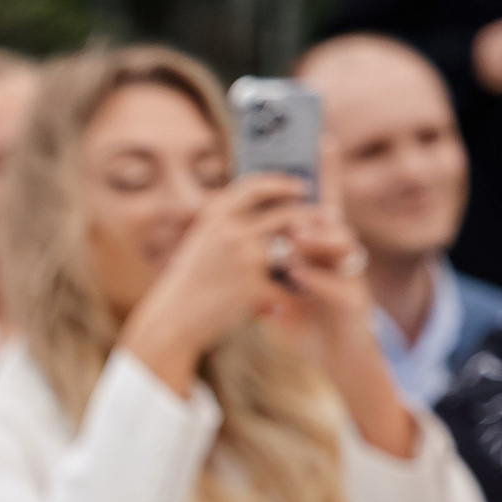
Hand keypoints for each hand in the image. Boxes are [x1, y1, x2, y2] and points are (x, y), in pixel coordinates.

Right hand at [117, 173, 306, 394]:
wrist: (172, 319)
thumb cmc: (189, 282)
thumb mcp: (201, 243)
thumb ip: (227, 224)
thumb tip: (262, 208)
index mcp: (216, 217)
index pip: (255, 186)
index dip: (281, 182)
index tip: (300, 186)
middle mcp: (230, 231)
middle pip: (285, 213)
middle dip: (311, 214)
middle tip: (328, 216)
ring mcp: (243, 258)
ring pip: (294, 245)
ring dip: (315, 247)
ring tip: (327, 251)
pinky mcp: (252, 287)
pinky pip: (288, 283)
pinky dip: (300, 288)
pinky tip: (308, 291)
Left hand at [259, 142, 417, 457]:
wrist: (335, 359)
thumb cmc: (308, 319)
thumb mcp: (284, 286)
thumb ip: (269, 261)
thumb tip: (239, 232)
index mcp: (323, 248)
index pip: (324, 202)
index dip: (326, 170)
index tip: (322, 136)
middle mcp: (342, 256)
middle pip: (334, 219)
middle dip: (316, 206)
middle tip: (294, 198)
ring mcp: (351, 278)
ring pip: (341, 248)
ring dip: (316, 240)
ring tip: (292, 238)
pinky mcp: (354, 305)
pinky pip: (337, 286)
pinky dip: (316, 279)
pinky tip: (296, 275)